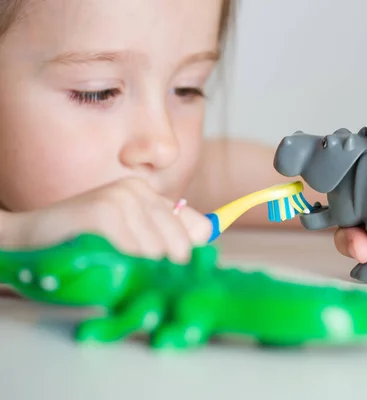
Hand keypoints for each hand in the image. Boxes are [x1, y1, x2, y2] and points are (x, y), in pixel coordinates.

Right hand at [1, 178, 211, 262]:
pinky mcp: (104, 210)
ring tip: (107, 260)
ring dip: (132, 269)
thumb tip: (206, 235)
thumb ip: (165, 237)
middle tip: (126, 268)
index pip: (195, 229)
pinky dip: (118, 265)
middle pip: (179, 246)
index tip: (177, 272)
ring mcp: (121, 197)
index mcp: (148, 194)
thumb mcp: (128, 240)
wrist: (26, 239)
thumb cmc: (80, 245)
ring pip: (156, 253)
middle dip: (157, 269)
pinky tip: (99, 256)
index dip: (185, 258)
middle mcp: (138, 190)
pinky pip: (133, 252)